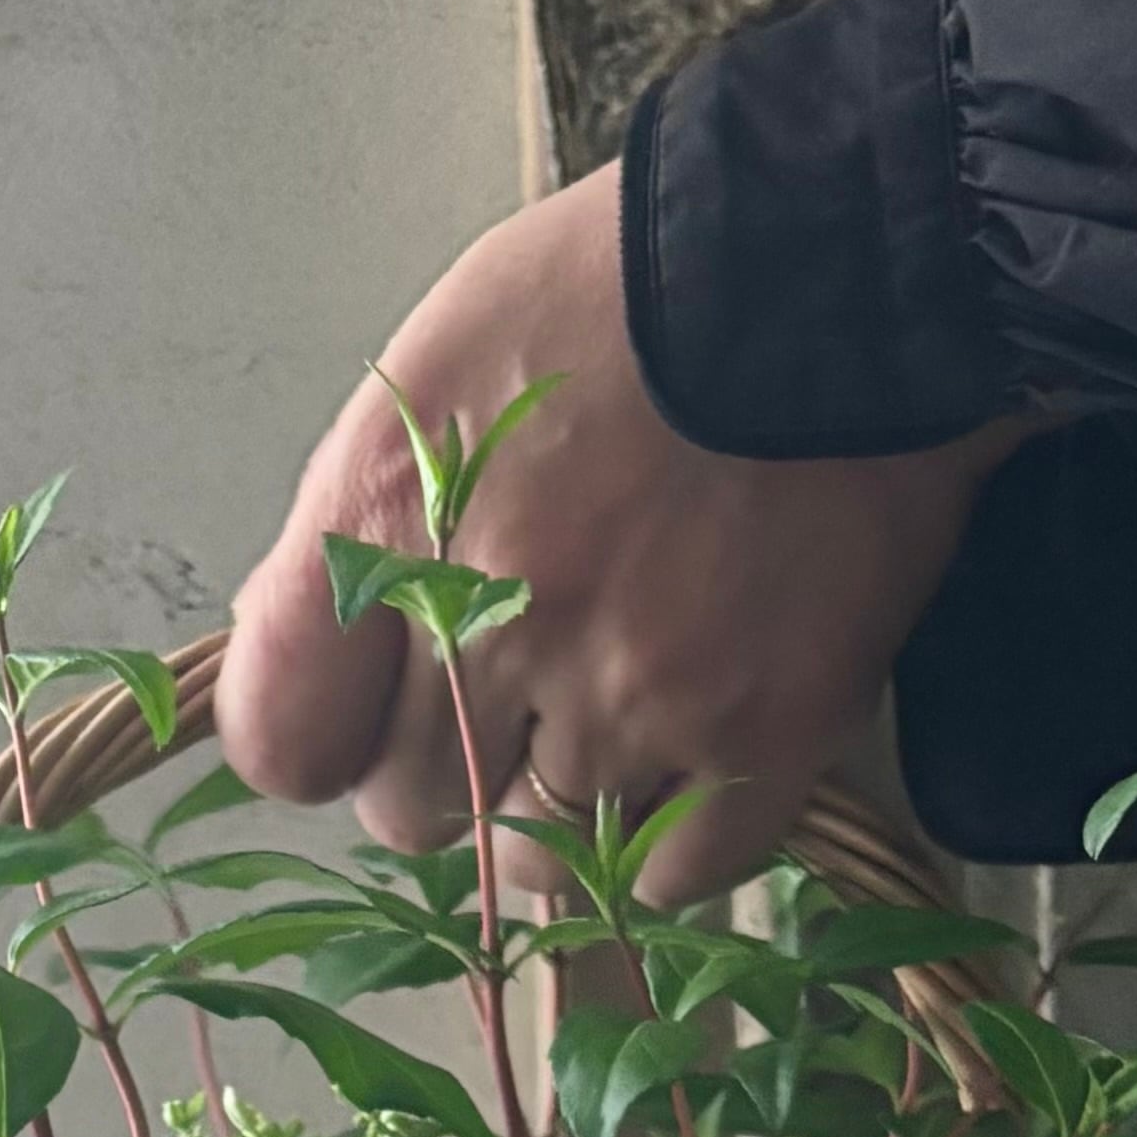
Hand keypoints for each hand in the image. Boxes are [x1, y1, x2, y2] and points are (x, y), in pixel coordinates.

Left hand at [216, 160, 1029, 901]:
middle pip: (413, 808)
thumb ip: (361, 519)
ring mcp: (633, 691)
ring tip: (620, 708)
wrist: (853, 261)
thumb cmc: (632, 290)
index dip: (323, 741)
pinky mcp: (762, 736)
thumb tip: (306, 652)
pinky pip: (674, 875)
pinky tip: (693, 748)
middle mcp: (495, 620)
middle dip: (452, 765)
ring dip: (564, 804)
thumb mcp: (445, 357)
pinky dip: (670, 837)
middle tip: (524, 685)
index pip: (282, 734)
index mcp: (392, 514)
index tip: (366, 717)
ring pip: (540, 854)